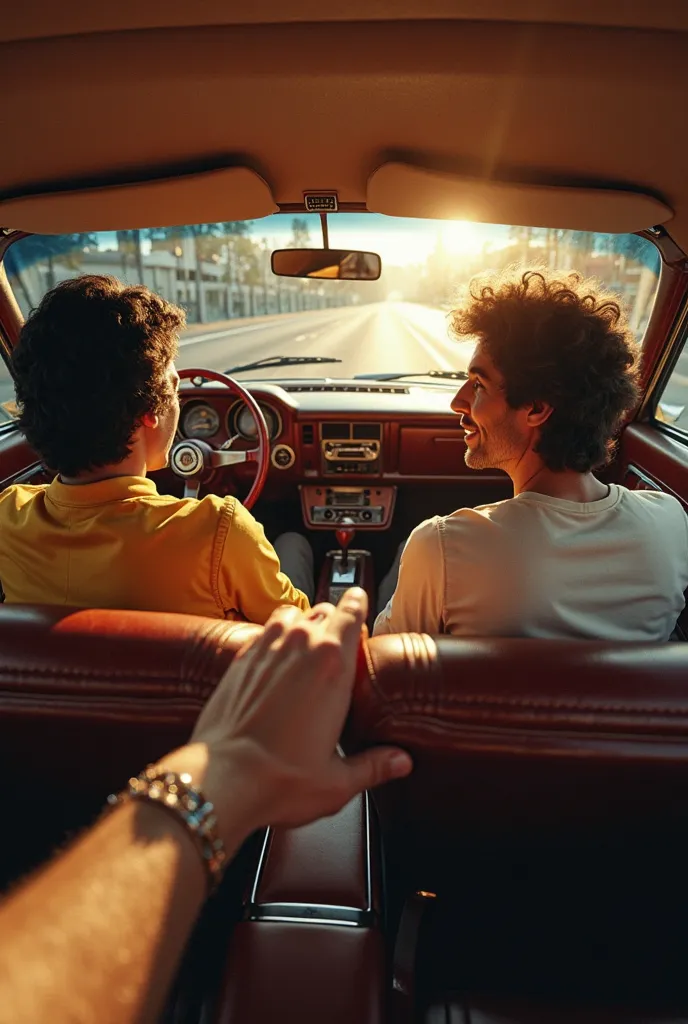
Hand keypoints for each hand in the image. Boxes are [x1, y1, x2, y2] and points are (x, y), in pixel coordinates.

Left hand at [158, 588, 411, 848]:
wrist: (222, 778)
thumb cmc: (281, 779)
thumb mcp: (337, 781)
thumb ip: (374, 766)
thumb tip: (402, 762)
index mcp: (334, 665)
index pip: (352, 612)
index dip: (357, 604)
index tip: (360, 604)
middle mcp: (301, 644)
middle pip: (324, 611)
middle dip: (334, 622)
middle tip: (339, 645)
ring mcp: (267, 646)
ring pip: (293, 614)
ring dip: (303, 624)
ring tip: (307, 648)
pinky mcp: (240, 657)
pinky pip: (265, 630)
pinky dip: (275, 637)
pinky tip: (276, 661)